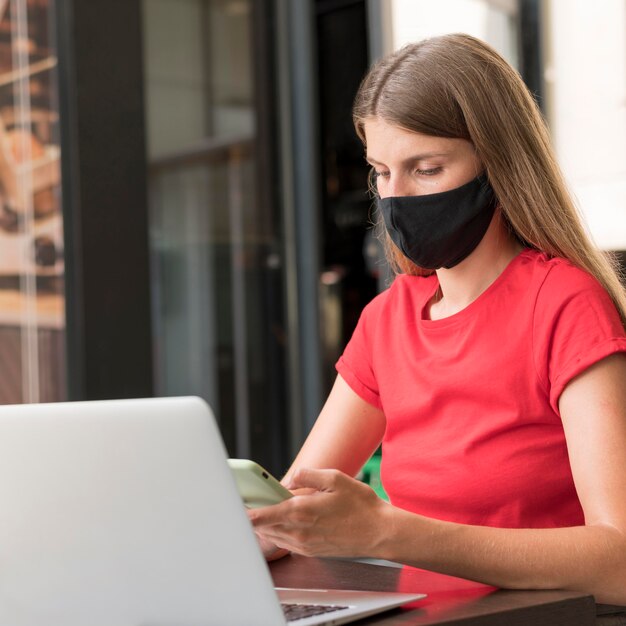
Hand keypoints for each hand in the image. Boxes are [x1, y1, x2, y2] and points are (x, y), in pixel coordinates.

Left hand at [248, 468, 390, 558]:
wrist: (379, 532)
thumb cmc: (360, 505)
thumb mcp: (335, 478)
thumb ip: (308, 475)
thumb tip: (290, 476)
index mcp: (302, 511)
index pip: (263, 516)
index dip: (246, 514)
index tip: (234, 508)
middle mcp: (300, 531)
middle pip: (264, 528)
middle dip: (255, 517)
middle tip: (249, 503)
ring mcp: (305, 544)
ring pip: (274, 537)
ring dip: (267, 525)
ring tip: (266, 511)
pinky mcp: (311, 551)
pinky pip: (286, 543)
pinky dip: (280, 533)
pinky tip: (286, 521)